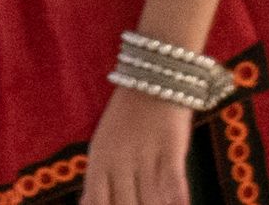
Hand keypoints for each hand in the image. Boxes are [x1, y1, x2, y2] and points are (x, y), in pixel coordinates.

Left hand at [82, 85, 192, 204]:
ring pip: (151, 199)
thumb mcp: (102, 147)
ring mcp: (146, 154)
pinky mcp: (172, 146)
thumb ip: (96, 179)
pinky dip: (178, 198)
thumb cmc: (125, 117)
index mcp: (99, 162)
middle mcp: (120, 161)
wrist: (153, 76)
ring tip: (161, 204)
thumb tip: (86, 204)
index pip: (96, 204)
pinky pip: (175, 180)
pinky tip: (182, 204)